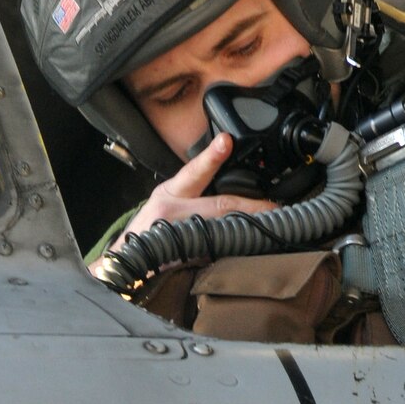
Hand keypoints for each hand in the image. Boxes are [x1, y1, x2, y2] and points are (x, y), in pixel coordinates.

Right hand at [93, 134, 275, 275]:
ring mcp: (182, 239)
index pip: (192, 172)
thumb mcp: (166, 197)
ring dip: (250, 229)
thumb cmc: (150, 227)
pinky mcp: (189, 260)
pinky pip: (220, 251)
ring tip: (275, 224)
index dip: (210, 157)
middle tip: (276, 206)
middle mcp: (175, 214)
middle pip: (220, 206)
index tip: (226, 142)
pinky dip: (238, 248)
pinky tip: (257, 247)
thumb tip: (226, 163)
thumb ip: (194, 183)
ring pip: (224, 231)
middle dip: (252, 207)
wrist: (128, 261)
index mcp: (170, 194)